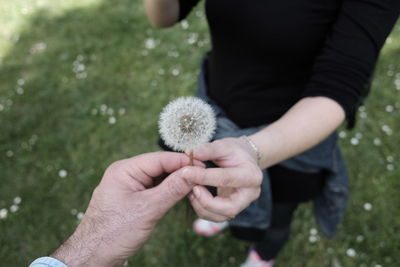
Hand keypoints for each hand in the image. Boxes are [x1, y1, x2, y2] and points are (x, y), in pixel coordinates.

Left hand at [51, 152, 201, 266]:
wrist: (94, 255)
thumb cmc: (114, 233)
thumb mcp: (148, 209)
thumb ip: (172, 189)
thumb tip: (192, 173)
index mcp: (124, 170)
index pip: (159, 159)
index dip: (182, 162)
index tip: (202, 166)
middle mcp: (125, 174)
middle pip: (159, 167)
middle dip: (179, 172)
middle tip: (201, 178)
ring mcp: (128, 186)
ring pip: (158, 178)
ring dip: (174, 182)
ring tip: (194, 186)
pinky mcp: (131, 198)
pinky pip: (153, 188)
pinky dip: (166, 191)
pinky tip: (179, 195)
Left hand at [185, 138, 262, 221]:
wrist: (244, 160)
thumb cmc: (234, 152)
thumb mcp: (224, 145)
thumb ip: (209, 149)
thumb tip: (192, 153)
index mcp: (251, 175)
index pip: (224, 179)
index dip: (203, 177)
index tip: (185, 172)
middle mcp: (250, 193)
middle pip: (229, 207)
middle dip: (205, 201)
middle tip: (191, 188)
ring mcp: (242, 205)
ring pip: (221, 216)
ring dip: (201, 207)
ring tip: (190, 191)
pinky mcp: (232, 210)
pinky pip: (216, 217)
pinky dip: (202, 209)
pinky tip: (194, 196)